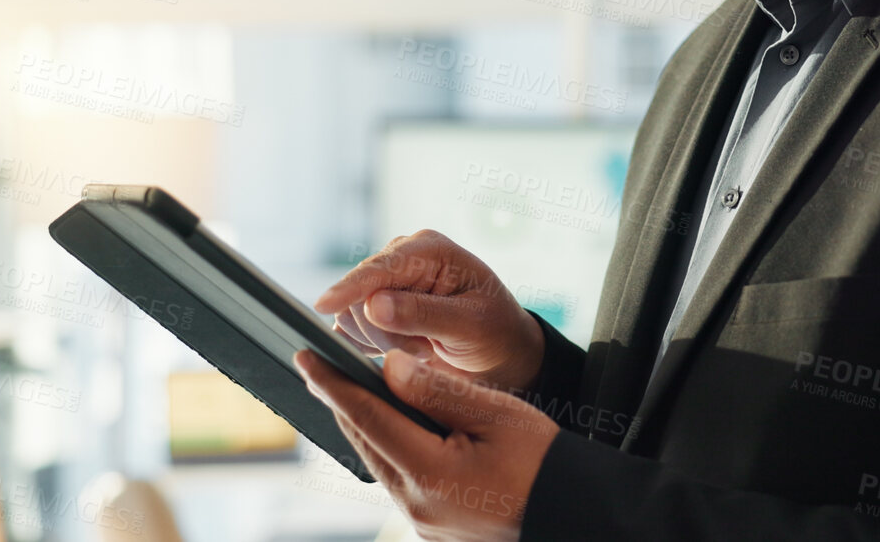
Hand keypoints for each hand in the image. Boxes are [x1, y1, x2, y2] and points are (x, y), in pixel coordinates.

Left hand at [295, 348, 557, 541]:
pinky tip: (390, 424)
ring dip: (364, 424)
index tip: (306, 356)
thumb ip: (437, 390)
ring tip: (348, 388)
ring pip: (378, 462)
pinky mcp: (432, 526)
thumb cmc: (544, 461)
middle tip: (319, 364)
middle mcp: (417, 505)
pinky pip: (398, 479)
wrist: (574, 512)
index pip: (368, 417)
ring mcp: (422, 522)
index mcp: (431, 474)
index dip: (334, 383)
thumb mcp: (496, 413)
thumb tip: (388, 368)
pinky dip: (388, 446)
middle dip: (341, 401)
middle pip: (365, 442)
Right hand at [315, 230, 544, 392]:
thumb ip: (423, 314)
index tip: (324, 306)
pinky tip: (403, 351)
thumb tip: (374, 305)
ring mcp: (389, 281)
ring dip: (382, 341)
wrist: (500, 351)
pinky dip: (371, 346)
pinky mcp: (377, 306)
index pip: (380, 267)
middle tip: (424, 350)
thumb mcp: (470, 325)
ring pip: (353, 314)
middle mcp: (404, 258)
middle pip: (360, 294)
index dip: (351, 287)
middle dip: (385, 331)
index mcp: (430, 250)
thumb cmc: (495, 332)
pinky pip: (352, 327)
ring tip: (423, 349)